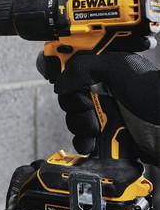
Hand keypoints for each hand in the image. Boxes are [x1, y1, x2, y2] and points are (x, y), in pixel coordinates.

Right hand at [37, 52, 159, 165]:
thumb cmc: (155, 98)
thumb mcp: (120, 69)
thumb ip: (85, 67)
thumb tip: (60, 82)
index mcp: (108, 72)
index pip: (73, 72)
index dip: (66, 81)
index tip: (70, 90)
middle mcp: (106, 92)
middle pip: (70, 99)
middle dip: (74, 107)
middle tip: (89, 109)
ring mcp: (108, 115)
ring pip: (75, 120)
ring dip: (79, 127)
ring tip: (94, 129)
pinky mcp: (110, 137)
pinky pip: (85, 140)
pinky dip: (84, 143)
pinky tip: (92, 143)